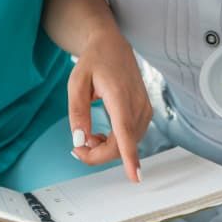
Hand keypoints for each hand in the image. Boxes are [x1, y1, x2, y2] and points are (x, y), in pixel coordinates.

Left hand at [67, 27, 151, 182]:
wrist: (112, 45)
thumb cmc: (94, 61)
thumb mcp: (76, 83)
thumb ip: (78, 112)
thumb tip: (80, 140)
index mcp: (119, 94)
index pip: (125, 130)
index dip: (129, 156)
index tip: (134, 176)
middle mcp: (137, 103)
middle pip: (123, 144)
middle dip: (99, 154)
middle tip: (77, 148)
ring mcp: (144, 108)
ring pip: (128, 143)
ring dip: (107, 148)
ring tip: (88, 135)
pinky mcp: (145, 112)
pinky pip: (132, 137)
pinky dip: (116, 142)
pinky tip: (102, 135)